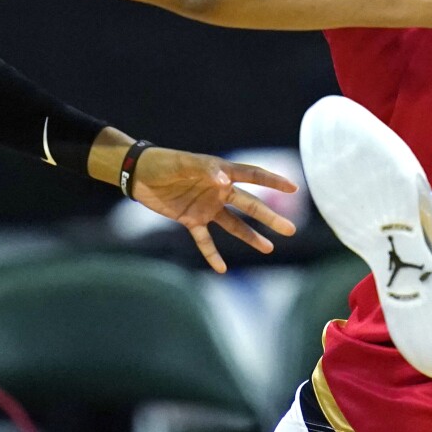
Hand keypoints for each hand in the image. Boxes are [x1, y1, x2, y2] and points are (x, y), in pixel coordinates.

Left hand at [130, 147, 298, 273]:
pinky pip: (205, 240)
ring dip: (250, 237)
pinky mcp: (191, 219)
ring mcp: (206, 207)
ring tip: (269, 249)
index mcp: (221, 172)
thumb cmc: (164, 162)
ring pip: (234, 225)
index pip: (252, 176)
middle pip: (249, 205)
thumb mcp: (184, 164)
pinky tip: (222, 269)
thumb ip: (206, 171)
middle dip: (269, 217)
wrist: (138, 173)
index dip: (273, 181)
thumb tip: (226, 181)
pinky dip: (212, 254)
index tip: (294, 188)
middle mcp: (218, 191)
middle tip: (290, 229)